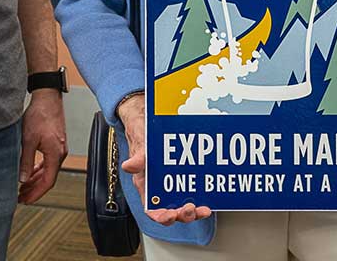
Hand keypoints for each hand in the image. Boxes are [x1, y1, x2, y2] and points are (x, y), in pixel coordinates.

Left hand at [18, 89, 66, 203]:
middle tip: (21, 197)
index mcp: (55, 154)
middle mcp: (60, 153)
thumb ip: (26, 161)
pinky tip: (31, 171)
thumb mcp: (28, 140)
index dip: (36, 193)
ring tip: (23, 187)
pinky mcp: (56, 142)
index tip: (26, 200)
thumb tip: (23, 179)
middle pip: (49, 178)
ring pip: (49, 170)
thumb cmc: (39, 115)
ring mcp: (60, 147)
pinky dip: (40, 169)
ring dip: (36, 179)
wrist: (47, 97)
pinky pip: (49, 161)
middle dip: (35, 189)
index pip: (48, 181)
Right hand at [118, 93, 210, 224]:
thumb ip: (137, 157)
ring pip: (182, 205)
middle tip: (192, 209)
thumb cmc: (141, 134)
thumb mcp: (139, 144)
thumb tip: (128, 166)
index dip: (162, 216)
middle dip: (182, 215)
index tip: (172, 215)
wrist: (148, 120)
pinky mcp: (182, 176)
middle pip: (170, 211)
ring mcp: (171, 183)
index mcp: (145, 185)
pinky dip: (200, 196)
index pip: (152, 209)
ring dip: (194, 211)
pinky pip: (190, 190)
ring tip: (204, 209)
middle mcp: (158, 188)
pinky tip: (208, 195)